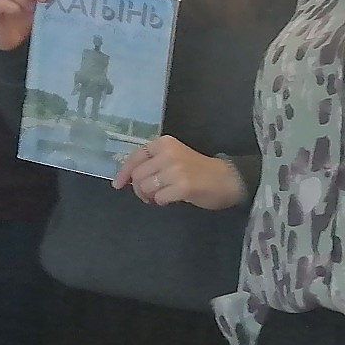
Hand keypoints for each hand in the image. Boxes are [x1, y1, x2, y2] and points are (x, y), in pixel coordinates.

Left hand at [115, 136, 244, 208]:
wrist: (227, 179)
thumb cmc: (198, 170)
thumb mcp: (173, 158)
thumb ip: (153, 163)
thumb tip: (127, 178)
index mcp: (164, 143)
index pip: (135, 156)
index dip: (123, 172)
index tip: (117, 184)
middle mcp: (168, 153)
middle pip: (138, 175)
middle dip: (138, 189)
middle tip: (147, 195)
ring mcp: (176, 169)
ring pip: (145, 187)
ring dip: (148, 196)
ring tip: (159, 197)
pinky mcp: (183, 186)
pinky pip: (159, 197)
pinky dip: (160, 202)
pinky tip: (170, 199)